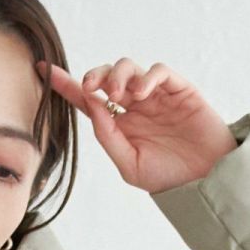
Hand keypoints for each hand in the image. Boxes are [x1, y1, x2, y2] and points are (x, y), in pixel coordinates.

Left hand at [37, 58, 237, 193]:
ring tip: (120, 94)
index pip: (89, 100)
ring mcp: (156, 96)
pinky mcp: (179, 90)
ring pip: (130, 68)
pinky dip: (147, 76)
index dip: (67, 85)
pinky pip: (159, 72)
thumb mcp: (129, 164)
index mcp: (120, 125)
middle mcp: (135, 107)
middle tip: (92, 87)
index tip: (44, 71)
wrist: (205, 181)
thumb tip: (92, 105)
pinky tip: (141, 93)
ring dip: (118, 75)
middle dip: (95, 76)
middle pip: (107, 77)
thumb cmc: (168, 178)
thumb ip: (108, 136)